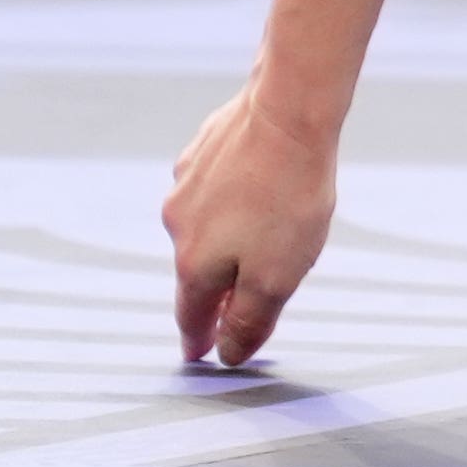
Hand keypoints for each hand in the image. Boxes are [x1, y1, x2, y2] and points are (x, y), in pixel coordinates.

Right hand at [165, 84, 337, 367]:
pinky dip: (230, 197)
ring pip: (204, 225)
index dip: (199, 338)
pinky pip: (215, 186)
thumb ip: (250, 321)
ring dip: (226, 238)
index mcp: (194, 263)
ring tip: (264, 234)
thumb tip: (227, 356)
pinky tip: (256, 187)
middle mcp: (178, 225)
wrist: (289, 110)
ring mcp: (186, 184)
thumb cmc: (288, 196)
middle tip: (235, 302)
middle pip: (196, 271)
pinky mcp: (202, 149)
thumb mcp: (278, 277)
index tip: (199, 354)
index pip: (191, 315)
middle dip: (217, 289)